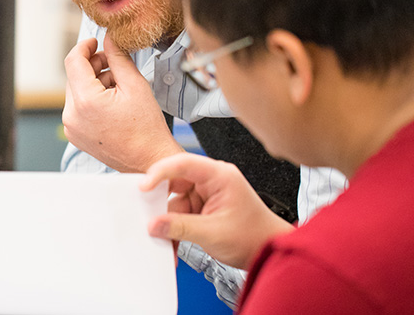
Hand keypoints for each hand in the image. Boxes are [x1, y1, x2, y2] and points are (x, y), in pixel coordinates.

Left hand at [62, 34, 181, 172]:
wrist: (150, 161)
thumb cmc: (147, 128)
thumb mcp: (135, 85)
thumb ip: (118, 57)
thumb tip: (109, 38)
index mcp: (85, 102)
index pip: (73, 61)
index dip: (84, 46)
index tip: (95, 42)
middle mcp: (72, 116)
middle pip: (74, 76)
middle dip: (94, 66)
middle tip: (115, 65)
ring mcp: (71, 128)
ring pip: (76, 91)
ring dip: (94, 83)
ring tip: (119, 88)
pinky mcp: (74, 135)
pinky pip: (78, 107)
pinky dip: (91, 99)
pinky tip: (112, 102)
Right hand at [140, 153, 294, 268]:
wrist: (269, 250)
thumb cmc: (255, 236)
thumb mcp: (213, 233)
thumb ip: (180, 227)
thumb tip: (154, 224)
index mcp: (219, 176)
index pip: (183, 163)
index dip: (160, 172)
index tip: (144, 186)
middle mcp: (212, 181)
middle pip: (175, 181)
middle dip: (161, 200)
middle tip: (147, 213)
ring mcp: (206, 194)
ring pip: (175, 201)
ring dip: (168, 220)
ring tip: (164, 236)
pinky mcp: (203, 208)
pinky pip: (180, 213)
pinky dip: (175, 227)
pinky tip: (172, 240)